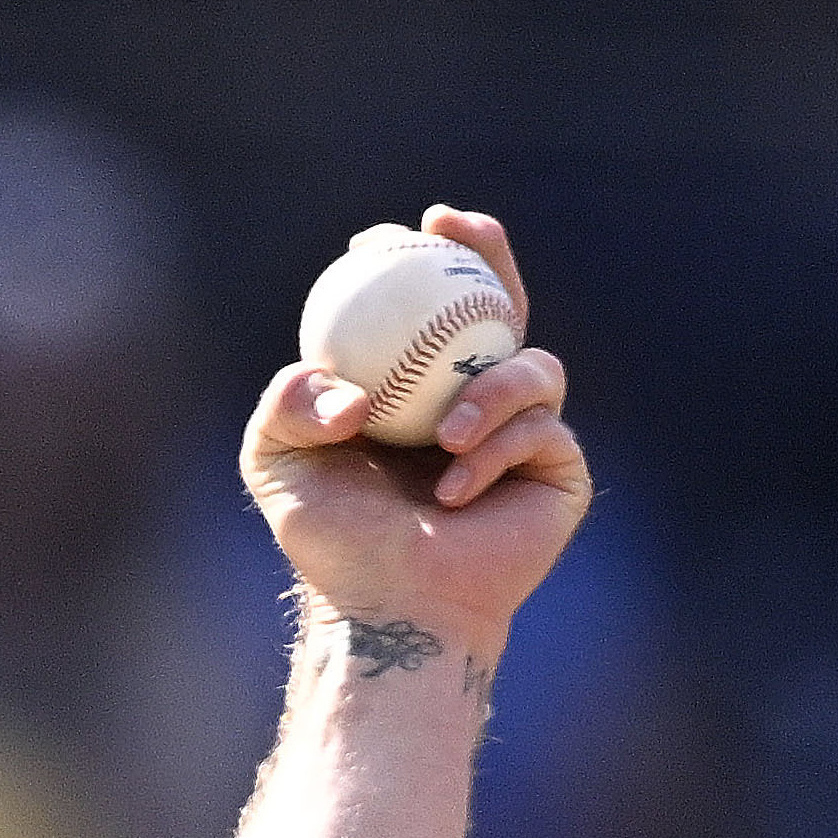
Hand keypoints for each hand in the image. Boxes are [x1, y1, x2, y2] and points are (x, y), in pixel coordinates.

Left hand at [242, 207, 590, 656]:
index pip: (423, 309)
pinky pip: (543, 426)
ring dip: (491, 389)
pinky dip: (496, 450)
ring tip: (445, 434)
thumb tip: (350, 387)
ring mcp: (523, 431)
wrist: (388, 605)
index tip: (388, 237)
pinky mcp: (558, 468)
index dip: (416, 261)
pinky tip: (455, 489)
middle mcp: (472, 400)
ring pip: (533, 364)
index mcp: (412, 387)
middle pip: (498, 305)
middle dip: (489, 254)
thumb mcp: (279, 460)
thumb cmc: (332, 539)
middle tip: (460, 232)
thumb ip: (287, 402)